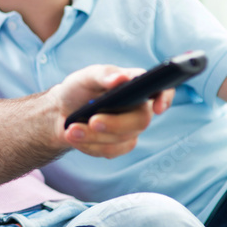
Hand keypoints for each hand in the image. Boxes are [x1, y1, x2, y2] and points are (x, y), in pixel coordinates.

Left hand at [51, 65, 173, 157]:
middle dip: (115, 124)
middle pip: (140, 121)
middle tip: (92, 121)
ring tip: (71, 130)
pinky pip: (110, 150)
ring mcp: (131, 128)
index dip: (165, 98)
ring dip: (94, 136)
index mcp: (136, 85)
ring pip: (122, 139)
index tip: (156, 106)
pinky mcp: (120, 145)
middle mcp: (139, 108)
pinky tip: (74, 137)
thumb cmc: (79, 89)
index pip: (162, 90)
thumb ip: (103, 75)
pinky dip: (89, 145)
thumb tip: (121, 78)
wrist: (61, 111)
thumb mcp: (86, 77)